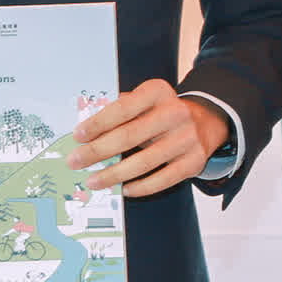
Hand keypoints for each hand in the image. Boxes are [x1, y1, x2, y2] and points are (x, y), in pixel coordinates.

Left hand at [70, 78, 227, 195]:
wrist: (205, 121)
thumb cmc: (161, 112)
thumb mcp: (144, 100)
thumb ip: (119, 109)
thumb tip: (87, 132)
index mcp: (158, 92)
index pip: (123, 108)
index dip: (97, 123)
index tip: (77, 136)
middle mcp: (176, 113)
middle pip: (129, 136)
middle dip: (97, 151)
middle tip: (76, 161)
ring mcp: (188, 138)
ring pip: (143, 162)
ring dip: (113, 174)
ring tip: (94, 181)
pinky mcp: (195, 161)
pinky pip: (163, 179)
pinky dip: (140, 187)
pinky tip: (123, 189)